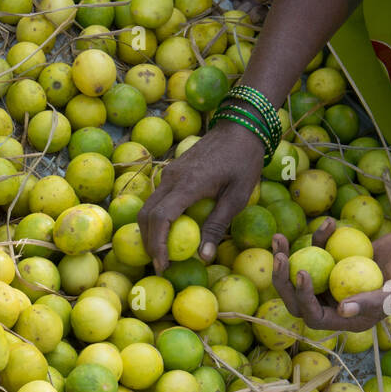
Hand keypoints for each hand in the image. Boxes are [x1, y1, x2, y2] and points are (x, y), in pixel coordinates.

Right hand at [137, 119, 265, 273]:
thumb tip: (204, 257)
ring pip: (147, 207)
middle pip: (147, 215)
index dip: (157, 245)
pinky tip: (168, 231)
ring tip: (161, 252)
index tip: (162, 265)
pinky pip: (156, 199)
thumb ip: (218, 226)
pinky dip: (156, 219)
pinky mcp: (172, 172)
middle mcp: (172, 178)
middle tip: (160, 265)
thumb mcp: (237, 197)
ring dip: (150, 232)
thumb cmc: (243, 161)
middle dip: (149, 243)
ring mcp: (169, 173)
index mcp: (188, 184)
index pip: (160, 218)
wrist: (240, 126)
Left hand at [271, 225, 390, 332]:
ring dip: (286, 257)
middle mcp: (334, 305)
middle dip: (283, 279)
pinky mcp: (333, 264)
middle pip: (297, 299)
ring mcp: (331, 285)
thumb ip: (373, 302)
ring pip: (299, 275)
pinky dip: (317, 238)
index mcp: (346, 318)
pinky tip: (328, 223)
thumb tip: (342, 310)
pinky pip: (317, 254)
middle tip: (278, 256)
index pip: (313, 316)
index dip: (303, 298)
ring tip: (279, 237)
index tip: (303, 273)